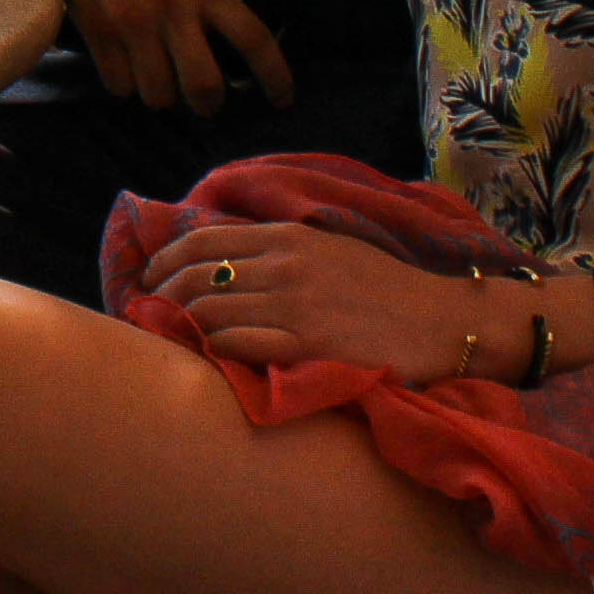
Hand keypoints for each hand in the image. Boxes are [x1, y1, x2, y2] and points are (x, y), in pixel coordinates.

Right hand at [0, 0, 294, 116]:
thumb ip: (215, 3)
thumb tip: (235, 55)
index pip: (254, 39)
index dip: (276, 77)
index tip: (284, 100)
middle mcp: (172, 10)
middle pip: (204, 86)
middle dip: (210, 105)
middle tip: (206, 102)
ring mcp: (132, 25)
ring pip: (160, 96)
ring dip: (164, 95)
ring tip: (160, 76)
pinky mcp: (98, 35)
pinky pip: (120, 88)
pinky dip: (127, 85)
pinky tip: (128, 65)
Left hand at [140, 219, 554, 386]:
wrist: (445, 322)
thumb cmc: (387, 291)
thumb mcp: (329, 251)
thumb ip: (279, 252)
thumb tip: (223, 263)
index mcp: (288, 236)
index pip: (201, 240)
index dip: (164, 260)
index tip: (149, 278)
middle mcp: (284, 264)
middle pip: (196, 276)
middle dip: (161, 294)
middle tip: (148, 313)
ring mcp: (293, 305)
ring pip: (208, 311)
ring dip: (180, 325)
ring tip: (168, 339)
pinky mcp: (305, 345)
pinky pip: (235, 344)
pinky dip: (210, 349)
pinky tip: (206, 357)